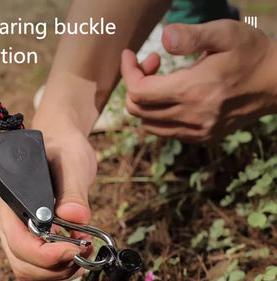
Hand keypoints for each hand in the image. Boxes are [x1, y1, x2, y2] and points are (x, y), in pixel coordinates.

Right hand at [0, 131, 96, 280]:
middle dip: (55, 267)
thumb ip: (73, 191)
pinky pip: (39, 268)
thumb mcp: (71, 163)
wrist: (61, 147)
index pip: (18, 242)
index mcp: (10, 201)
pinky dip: (59, 268)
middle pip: (22, 264)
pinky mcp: (31, 239)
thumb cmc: (62, 150)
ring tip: (82, 250)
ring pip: (29, 271)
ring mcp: (18, 232)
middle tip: (83, 251)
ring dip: (58, 271)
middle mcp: (8, 221)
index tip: (74, 248)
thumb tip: (76, 217)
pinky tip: (75, 250)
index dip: (45, 255)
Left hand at [121, 20, 276, 142]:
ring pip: (148, 124)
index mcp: (193, 91)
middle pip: (137, 110)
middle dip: (136, 83)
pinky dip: (159, 114)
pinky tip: (175, 95)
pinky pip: (165, 131)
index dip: (128, 72)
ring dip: (146, 101)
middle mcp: (192, 117)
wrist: (276, 83)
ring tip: (164, 80)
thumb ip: (192, 35)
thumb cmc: (251, 53)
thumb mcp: (226, 33)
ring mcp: (196, 131)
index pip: (139, 92)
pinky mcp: (201, 138)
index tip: (130, 55)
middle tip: (153, 63)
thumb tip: (163, 38)